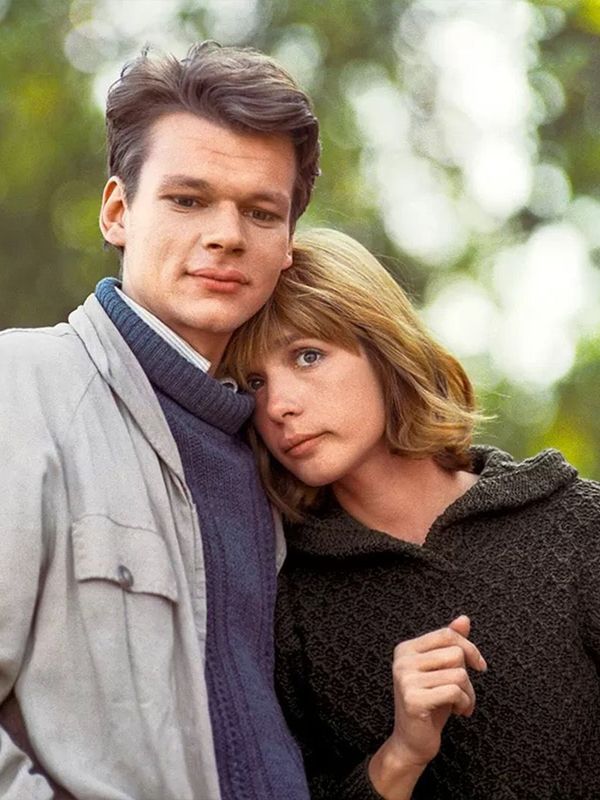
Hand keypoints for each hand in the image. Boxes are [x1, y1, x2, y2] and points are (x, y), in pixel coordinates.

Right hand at [368, 616, 485, 799]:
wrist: (412, 742)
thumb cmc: (430, 704)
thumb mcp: (442, 671)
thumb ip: (450, 644)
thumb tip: (464, 619)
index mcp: (406, 649)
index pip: (447, 634)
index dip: (469, 648)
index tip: (479, 666)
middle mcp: (402, 660)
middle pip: (455, 653)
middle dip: (468, 676)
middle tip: (464, 694)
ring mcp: (405, 679)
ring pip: (458, 674)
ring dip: (468, 693)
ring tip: (461, 704)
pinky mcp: (413, 699)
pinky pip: (454, 691)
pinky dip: (465, 704)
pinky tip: (459, 712)